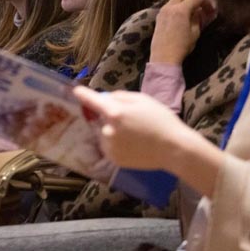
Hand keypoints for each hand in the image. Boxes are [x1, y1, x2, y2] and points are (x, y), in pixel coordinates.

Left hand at [73, 87, 191, 170]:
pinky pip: (109, 146)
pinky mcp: (113, 159)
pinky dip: (116, 143)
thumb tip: (105, 98)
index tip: (75, 91)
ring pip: (105, 132)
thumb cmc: (161, 120)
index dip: (83, 94)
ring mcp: (109, 146)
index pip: (92, 101)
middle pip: (102, 118)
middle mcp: (107, 130)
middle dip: (111, 116)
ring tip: (134, 134)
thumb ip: (120, 97)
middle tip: (132, 119)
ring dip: (112, 130)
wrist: (174, 149)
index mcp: (114, 113)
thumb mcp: (142, 99)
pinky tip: (133, 144)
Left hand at [150, 0, 214, 64]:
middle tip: (198, 9)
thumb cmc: (181, 46)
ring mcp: (161, 12)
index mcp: (180, 10)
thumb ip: (197, 19)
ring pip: (173, 0)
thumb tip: (199, 12)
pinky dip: (175, 9)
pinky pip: (168, 7)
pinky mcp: (158, 18)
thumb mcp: (195, 32)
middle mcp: (169, 7)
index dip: (205, 2)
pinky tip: (180, 19)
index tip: (210, 10)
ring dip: (182, 3)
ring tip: (190, 14)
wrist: (163, 57)